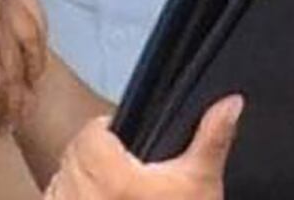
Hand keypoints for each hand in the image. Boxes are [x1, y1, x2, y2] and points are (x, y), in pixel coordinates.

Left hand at [44, 95, 241, 199]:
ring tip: (112, 198)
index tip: (128, 150)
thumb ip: (212, 138)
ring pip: (63, 180)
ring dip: (80, 182)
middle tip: (126, 177)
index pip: (91, 132)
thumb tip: (231, 103)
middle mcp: (78, 191)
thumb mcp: (201, 184)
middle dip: (97, 159)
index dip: (111, 135)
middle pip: (76, 154)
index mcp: (108, 172)